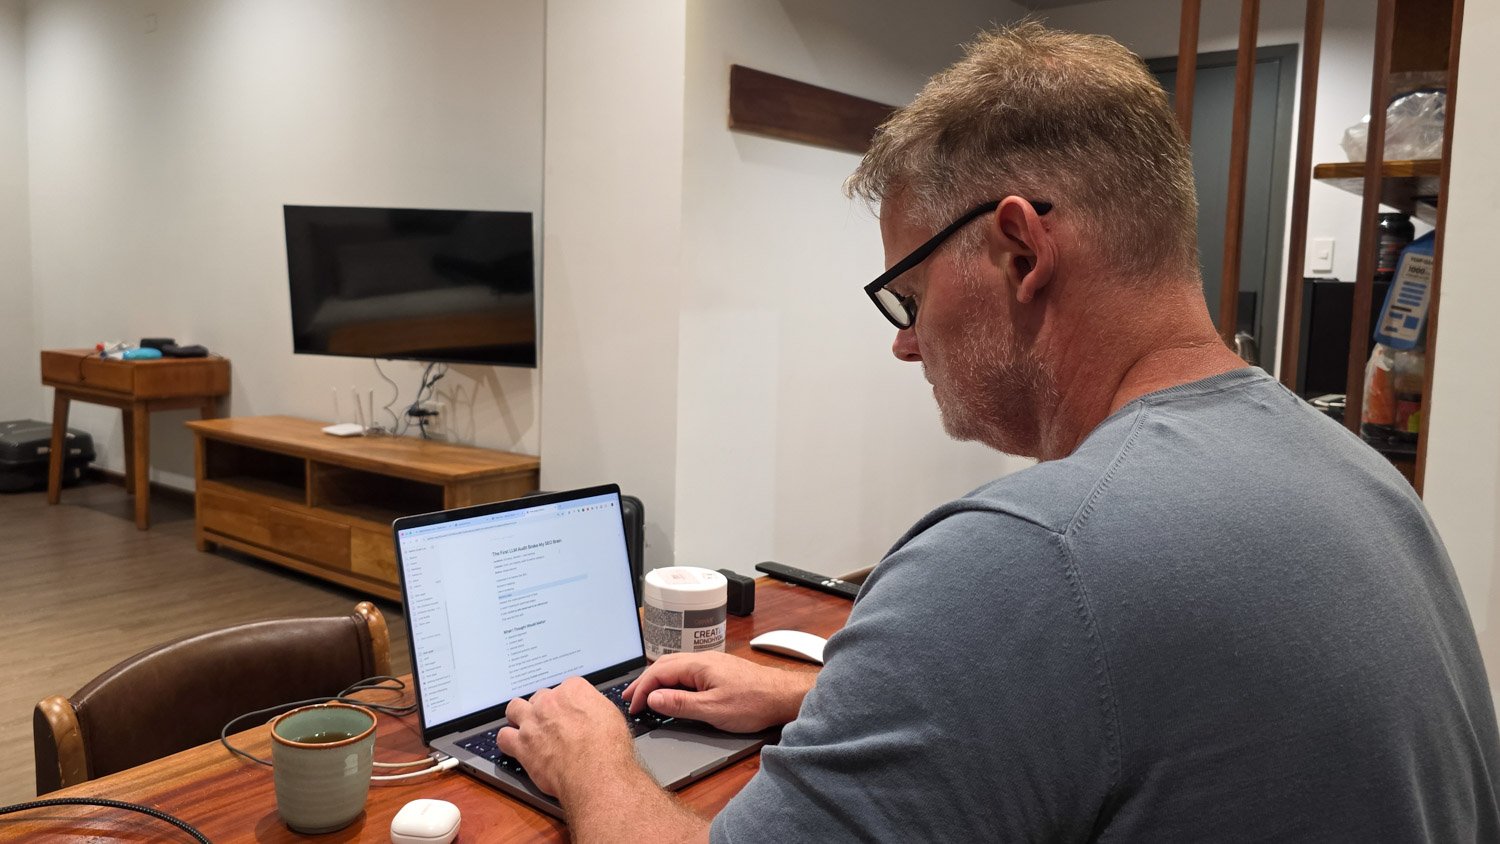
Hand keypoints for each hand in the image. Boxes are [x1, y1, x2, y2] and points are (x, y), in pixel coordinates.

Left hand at [497, 676, 634, 797]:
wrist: (595, 772)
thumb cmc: (608, 748)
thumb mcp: (612, 717)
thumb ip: (595, 709)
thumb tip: (592, 713)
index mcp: (573, 690)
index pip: (565, 687)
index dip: (566, 702)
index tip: (569, 712)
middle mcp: (549, 702)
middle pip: (539, 697)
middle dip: (544, 709)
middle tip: (551, 723)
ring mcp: (532, 722)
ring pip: (515, 709)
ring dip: (520, 717)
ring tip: (527, 728)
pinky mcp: (521, 744)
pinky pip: (503, 736)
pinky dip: (508, 740)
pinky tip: (515, 746)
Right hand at [623, 651, 814, 733]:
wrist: (783, 696)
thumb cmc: (753, 702)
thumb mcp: (713, 709)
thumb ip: (680, 704)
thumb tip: (653, 698)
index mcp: (697, 664)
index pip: (658, 672)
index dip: (641, 690)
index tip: (633, 707)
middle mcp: (702, 658)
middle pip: (663, 665)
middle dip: (643, 682)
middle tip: (629, 699)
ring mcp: (711, 663)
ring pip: (675, 667)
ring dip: (656, 680)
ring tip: (644, 695)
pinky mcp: (718, 670)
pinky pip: (686, 671)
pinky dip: (671, 680)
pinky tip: (671, 690)